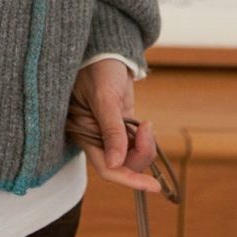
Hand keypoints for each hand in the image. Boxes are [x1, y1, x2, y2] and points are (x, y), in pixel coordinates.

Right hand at [65, 58, 161, 192]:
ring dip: (146, 145)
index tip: (153, 186)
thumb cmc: (97, 68)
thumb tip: (115, 163)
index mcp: (84, 134)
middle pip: (123, 165)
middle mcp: (96, 138)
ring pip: (133, 156)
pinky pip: (137, 144)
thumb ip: (111, 131)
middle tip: (147, 128)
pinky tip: (145, 124)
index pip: (107, 167)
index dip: (129, 180)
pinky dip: (146, 138)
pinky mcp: (122, 126)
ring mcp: (110, 133)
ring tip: (146, 123)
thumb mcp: (104, 97)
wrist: (106, 50)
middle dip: (141, 153)